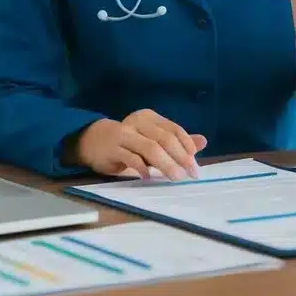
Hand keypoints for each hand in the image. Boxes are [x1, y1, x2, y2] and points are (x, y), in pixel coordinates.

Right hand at [73, 110, 206, 180]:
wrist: (92, 140)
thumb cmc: (127, 142)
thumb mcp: (152, 140)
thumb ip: (176, 142)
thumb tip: (203, 141)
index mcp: (150, 118)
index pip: (174, 130)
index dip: (187, 146)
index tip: (195, 164)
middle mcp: (138, 122)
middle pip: (165, 139)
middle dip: (180, 157)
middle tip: (190, 174)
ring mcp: (124, 134)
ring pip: (150, 148)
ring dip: (166, 164)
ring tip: (176, 177)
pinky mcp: (112, 148)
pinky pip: (130, 157)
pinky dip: (142, 167)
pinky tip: (149, 176)